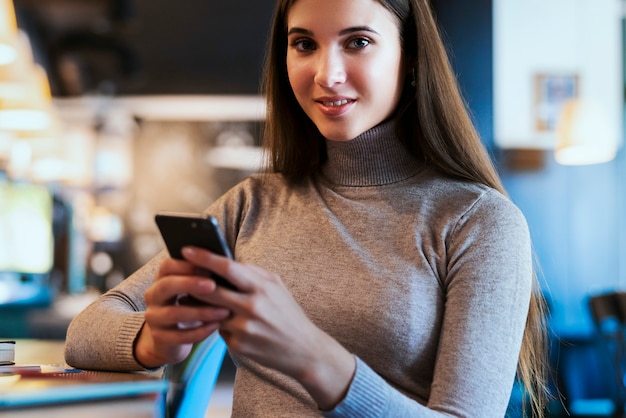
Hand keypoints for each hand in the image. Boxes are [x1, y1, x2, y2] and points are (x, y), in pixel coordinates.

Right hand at [134, 257, 230, 367]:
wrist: (173, 336)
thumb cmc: (190, 305)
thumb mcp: (192, 288)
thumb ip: (203, 276)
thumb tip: (227, 263)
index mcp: (161, 278)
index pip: (167, 266)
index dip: (187, 265)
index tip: (209, 267)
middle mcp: (153, 296)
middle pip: (166, 286)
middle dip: (190, 284)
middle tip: (212, 285)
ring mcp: (154, 318)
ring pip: (173, 313)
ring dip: (201, 312)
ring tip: (224, 311)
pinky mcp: (159, 337)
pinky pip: (179, 335)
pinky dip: (199, 331)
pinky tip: (216, 326)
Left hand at [180, 247, 355, 409]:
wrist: (304, 350)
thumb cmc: (289, 314)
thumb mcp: (277, 286)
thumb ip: (253, 272)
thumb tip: (228, 261)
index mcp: (261, 287)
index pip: (226, 267)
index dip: (204, 257)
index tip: (186, 249)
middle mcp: (251, 307)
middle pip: (210, 290)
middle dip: (191, 280)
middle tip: (179, 273)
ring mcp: (243, 328)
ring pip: (209, 311)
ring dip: (201, 304)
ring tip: (195, 297)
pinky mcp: (238, 346)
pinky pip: (218, 330)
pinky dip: (217, 324)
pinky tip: (224, 322)